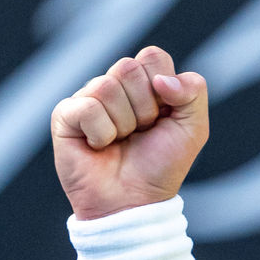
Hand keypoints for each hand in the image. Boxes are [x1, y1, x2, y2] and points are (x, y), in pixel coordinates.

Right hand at [51, 46, 208, 218]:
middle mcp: (114, 85)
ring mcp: (88, 98)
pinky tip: (99, 146)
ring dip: (124, 124)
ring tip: (121, 141)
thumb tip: (162, 79)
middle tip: (141, 132)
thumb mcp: (193, 128)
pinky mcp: (65, 115)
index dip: (163, 88)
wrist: (134, 202)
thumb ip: (193, 91)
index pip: (153, 57)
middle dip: (144, 108)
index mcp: (144, 82)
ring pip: (107, 86)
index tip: (162, 117)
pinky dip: (102, 134)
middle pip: (129, 68)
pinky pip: (87, 108)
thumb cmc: (161, 166)